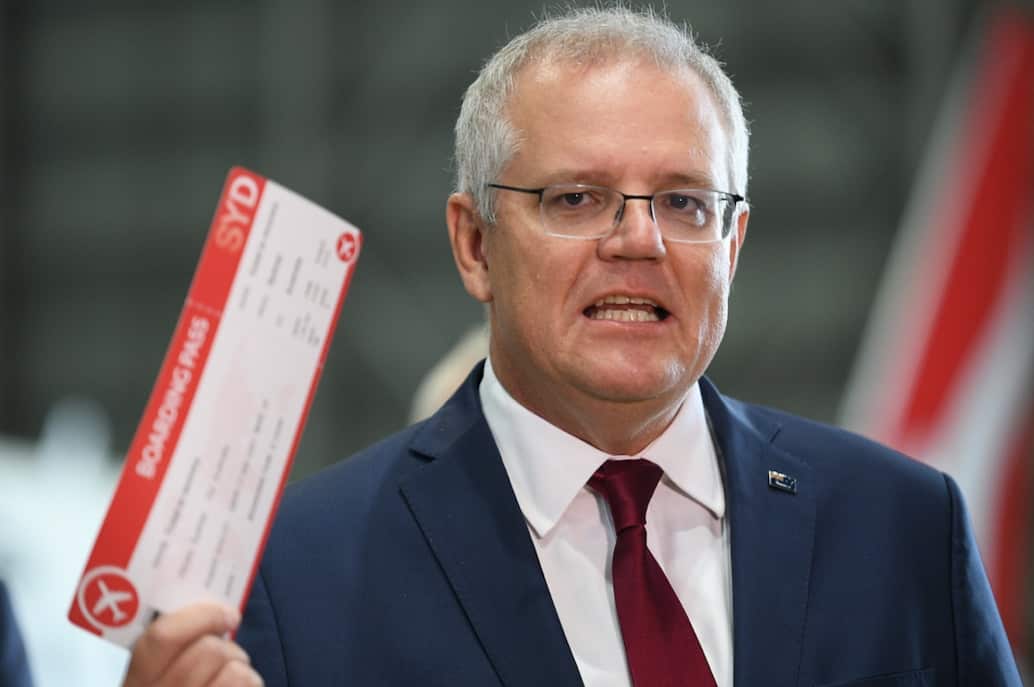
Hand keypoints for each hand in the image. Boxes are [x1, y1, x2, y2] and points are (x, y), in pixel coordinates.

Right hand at [122, 602, 262, 686]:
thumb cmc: (175, 684)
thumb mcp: (154, 674)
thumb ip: (168, 652)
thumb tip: (209, 615)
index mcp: (134, 684)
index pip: (163, 637)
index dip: (201, 617)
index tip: (225, 614)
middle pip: (208, 650)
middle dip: (226, 646)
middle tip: (225, 653)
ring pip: (236, 671)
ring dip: (241, 669)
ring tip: (231, 677)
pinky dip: (251, 686)